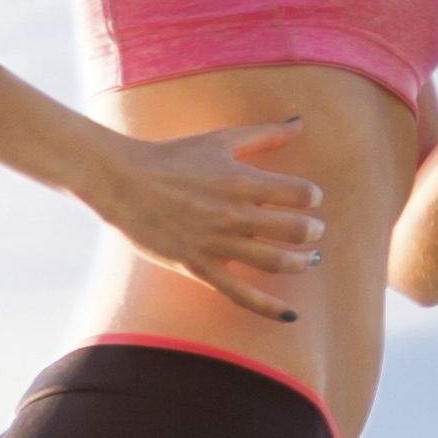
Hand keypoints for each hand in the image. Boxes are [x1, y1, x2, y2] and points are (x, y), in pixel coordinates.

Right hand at [81, 114, 323, 320]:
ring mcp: (217, 244)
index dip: (313, 197)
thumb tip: (300, 122)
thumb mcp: (221, 140)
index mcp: (243, 181)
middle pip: (296, 230)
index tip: (309, 199)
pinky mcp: (198, 267)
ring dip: (301, 263)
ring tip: (308, 260)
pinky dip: (269, 308)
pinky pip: (241, 294)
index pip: (301, 194)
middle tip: (314, 231)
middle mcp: (234, 215)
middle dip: (313, 232)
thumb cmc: (173, 158)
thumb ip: (265, 134)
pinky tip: (290, 316)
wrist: (124, 182)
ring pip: (276, 262)